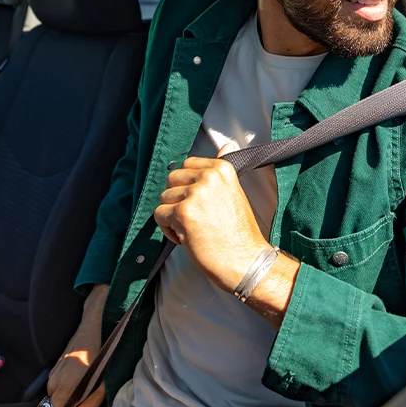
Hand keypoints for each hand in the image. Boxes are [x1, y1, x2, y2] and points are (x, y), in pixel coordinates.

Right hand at [47, 285, 106, 406]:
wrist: (93, 326)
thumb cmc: (100, 352)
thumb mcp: (101, 383)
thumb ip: (90, 403)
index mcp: (63, 385)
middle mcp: (54, 379)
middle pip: (54, 404)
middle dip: (68, 405)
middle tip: (84, 399)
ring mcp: (53, 371)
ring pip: (55, 393)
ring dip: (67, 395)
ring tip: (84, 388)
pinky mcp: (56, 365)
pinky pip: (57, 383)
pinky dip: (66, 386)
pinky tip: (80, 379)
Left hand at [153, 145, 271, 291]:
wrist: (246, 261)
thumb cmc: (239, 233)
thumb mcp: (234, 192)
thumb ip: (223, 169)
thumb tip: (225, 145)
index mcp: (221, 169)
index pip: (187, 165)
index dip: (188, 187)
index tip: (201, 203)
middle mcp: (208, 177)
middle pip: (171, 180)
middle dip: (177, 200)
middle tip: (196, 218)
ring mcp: (195, 194)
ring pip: (163, 199)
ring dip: (172, 216)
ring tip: (193, 229)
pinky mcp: (183, 212)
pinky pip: (159, 215)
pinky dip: (168, 230)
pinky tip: (186, 237)